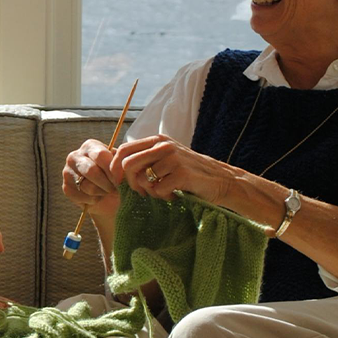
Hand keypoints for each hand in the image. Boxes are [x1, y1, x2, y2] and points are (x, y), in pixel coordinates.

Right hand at [64, 139, 121, 217]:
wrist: (107, 196)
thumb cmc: (115, 176)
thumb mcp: (119, 166)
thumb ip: (119, 164)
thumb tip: (119, 168)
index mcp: (89, 146)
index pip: (100, 155)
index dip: (112, 169)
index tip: (121, 179)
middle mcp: (75, 156)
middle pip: (92, 171)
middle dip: (107, 183)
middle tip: (115, 189)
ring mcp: (67, 172)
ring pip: (87, 186)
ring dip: (101, 192)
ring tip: (107, 192)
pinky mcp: (66, 188)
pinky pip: (82, 197)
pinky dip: (93, 200)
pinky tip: (97, 197)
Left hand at [111, 134, 233, 202]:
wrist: (222, 181)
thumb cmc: (190, 173)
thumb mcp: (167, 158)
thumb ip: (146, 158)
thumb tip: (116, 166)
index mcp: (158, 140)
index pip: (124, 149)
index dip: (115, 167)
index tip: (118, 182)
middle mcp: (164, 145)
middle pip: (128, 164)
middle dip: (130, 183)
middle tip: (142, 192)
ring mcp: (173, 158)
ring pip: (143, 179)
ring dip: (150, 192)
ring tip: (163, 193)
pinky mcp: (182, 173)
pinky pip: (158, 190)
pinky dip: (163, 197)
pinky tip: (174, 196)